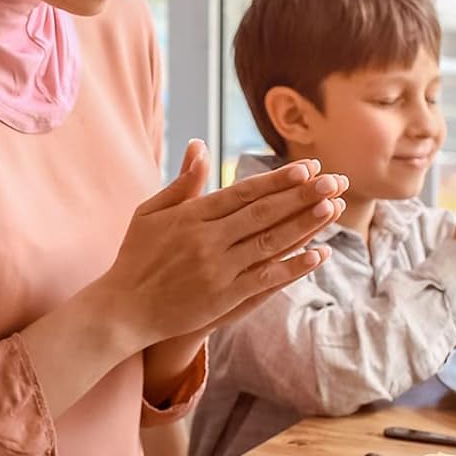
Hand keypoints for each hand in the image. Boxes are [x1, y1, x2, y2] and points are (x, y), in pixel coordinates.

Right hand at [100, 141, 346, 348]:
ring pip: (270, 243)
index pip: (242, 193)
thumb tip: (200, 146)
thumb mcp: (151, 213)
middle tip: (333, 180)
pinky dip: (294, 267)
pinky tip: (318, 254)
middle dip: (301, 196)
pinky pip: (266, 279)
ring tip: (332, 207)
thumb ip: (182, 182)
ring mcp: (218, 270)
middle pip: (263, 214)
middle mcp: (207, 241)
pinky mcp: (224, 298)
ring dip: (304, 225)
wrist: (123, 310)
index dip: (276, 180)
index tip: (305, 168)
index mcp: (191, 216)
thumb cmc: (136, 257)